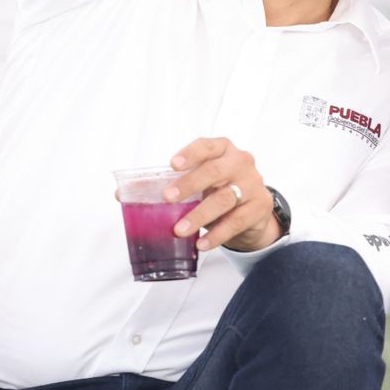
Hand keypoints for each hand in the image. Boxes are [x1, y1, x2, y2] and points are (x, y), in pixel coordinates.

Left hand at [165, 137, 280, 252]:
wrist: (253, 210)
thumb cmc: (220, 189)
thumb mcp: (202, 180)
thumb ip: (174, 182)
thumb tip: (129, 191)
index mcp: (224, 149)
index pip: (207, 146)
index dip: (190, 154)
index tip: (173, 165)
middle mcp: (241, 162)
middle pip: (215, 171)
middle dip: (189, 184)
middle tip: (168, 198)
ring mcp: (253, 183)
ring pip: (225, 198)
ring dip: (199, 215)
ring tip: (180, 230)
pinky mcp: (260, 206)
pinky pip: (237, 221)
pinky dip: (217, 234)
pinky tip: (202, 243)